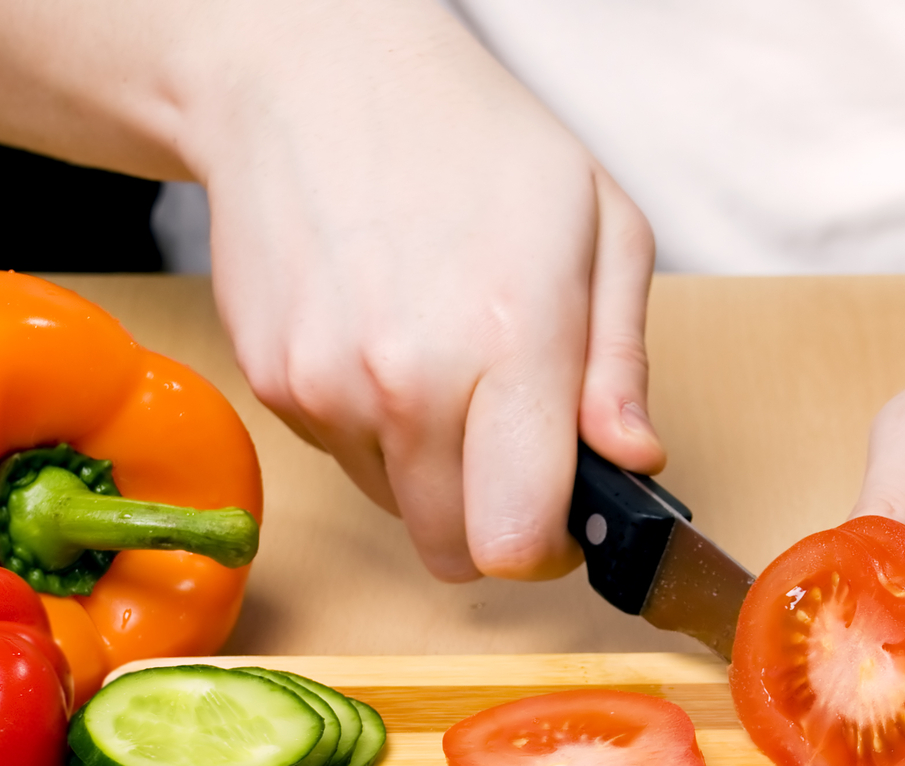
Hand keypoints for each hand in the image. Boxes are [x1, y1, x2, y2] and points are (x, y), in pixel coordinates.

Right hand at [188, 0, 662, 581]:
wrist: (306, 76)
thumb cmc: (469, 138)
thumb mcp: (600, 225)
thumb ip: (620, 363)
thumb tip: (633, 459)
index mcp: (509, 341)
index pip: (518, 539)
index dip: (550, 544)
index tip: (562, 510)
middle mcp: (407, 381)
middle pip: (454, 551)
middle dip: (492, 516)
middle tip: (509, 439)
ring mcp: (326, 386)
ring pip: (397, 507)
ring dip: (429, 466)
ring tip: (439, 356)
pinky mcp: (272, 384)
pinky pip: (341, 456)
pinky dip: (369, 425)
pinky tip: (381, 335)